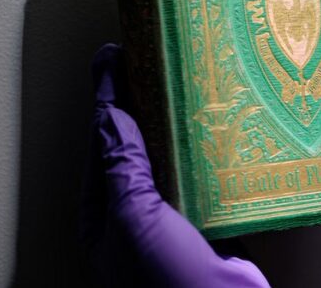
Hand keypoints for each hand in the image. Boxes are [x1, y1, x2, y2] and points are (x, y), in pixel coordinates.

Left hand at [81, 44, 269, 287]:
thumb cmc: (166, 284)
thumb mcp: (135, 219)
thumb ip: (122, 165)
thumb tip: (108, 113)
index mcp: (105, 214)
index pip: (102, 141)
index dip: (107, 96)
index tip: (115, 56)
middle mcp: (136, 213)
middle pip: (136, 144)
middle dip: (142, 102)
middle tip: (153, 56)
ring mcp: (174, 217)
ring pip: (171, 156)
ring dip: (178, 120)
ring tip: (185, 78)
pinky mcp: (212, 220)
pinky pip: (204, 175)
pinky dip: (209, 147)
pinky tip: (218, 125)